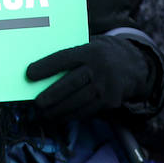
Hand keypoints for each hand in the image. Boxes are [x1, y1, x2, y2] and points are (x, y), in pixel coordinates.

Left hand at [26, 35, 152, 120]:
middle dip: (52, 95)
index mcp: (90, 51)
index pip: (64, 58)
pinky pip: (88, 111)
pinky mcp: (111, 101)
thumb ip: (73, 54)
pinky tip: (61, 117)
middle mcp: (99, 68)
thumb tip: (43, 67)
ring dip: (59, 110)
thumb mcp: (91, 45)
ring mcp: (106, 86)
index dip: (46, 66)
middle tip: (37, 103)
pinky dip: (72, 115)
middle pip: (71, 83)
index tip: (29, 74)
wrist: (135, 65)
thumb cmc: (103, 54)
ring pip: (78, 101)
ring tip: (45, 114)